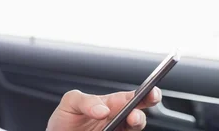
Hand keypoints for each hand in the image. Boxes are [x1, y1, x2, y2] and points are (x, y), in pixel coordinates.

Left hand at [46, 87, 161, 130]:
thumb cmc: (66, 118)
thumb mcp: (70, 102)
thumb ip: (85, 101)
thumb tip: (103, 109)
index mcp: (111, 104)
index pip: (132, 97)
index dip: (147, 93)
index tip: (151, 92)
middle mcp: (118, 119)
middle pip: (137, 116)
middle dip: (140, 115)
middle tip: (134, 116)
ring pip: (133, 129)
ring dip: (134, 125)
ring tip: (127, 121)